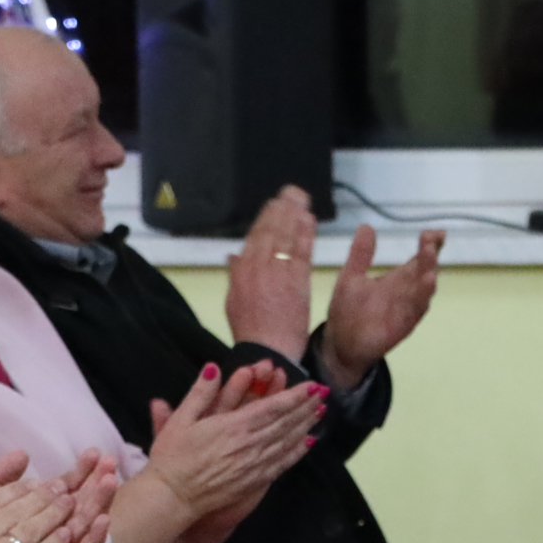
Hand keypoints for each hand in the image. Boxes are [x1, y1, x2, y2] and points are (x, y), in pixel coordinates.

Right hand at [143, 361, 322, 519]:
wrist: (173, 498)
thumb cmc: (172, 458)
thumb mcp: (180, 420)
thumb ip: (200, 393)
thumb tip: (213, 368)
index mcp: (234, 426)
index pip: (274, 407)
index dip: (296, 395)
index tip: (312, 385)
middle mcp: (249, 445)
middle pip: (286, 423)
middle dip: (306, 407)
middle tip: (324, 393)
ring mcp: (254, 465)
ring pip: (287, 442)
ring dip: (306, 425)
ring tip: (321, 412)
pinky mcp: (253, 482)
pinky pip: (281, 464)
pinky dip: (296, 452)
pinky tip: (307, 443)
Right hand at [224, 185, 315, 354]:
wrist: (267, 350)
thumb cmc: (250, 330)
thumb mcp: (233, 301)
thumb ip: (235, 275)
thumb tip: (232, 255)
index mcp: (241, 270)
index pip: (255, 236)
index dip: (266, 218)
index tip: (274, 204)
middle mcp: (257, 266)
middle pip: (271, 230)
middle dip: (282, 208)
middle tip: (292, 192)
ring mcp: (278, 271)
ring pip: (286, 235)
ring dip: (294, 214)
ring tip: (302, 199)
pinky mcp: (297, 280)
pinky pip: (301, 250)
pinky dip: (305, 233)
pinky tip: (309, 220)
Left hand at [321, 225, 443, 386]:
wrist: (339, 343)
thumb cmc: (348, 310)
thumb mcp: (351, 277)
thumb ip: (360, 254)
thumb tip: (366, 226)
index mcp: (398, 279)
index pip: (419, 259)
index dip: (431, 245)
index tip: (437, 233)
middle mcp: (407, 293)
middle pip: (425, 272)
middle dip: (430, 258)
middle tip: (430, 241)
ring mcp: (406, 310)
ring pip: (423, 293)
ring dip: (428, 279)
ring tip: (430, 265)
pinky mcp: (401, 326)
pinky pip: (414, 313)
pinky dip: (420, 301)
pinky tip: (426, 287)